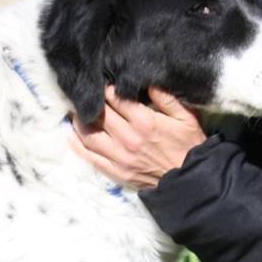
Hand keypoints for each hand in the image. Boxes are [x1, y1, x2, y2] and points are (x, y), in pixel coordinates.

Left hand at [68, 85, 205, 190]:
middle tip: (86, 94)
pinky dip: (78, 145)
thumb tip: (148, 81)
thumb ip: (167, 98)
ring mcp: (119, 156)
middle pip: (100, 115)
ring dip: (80, 121)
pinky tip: (72, 134)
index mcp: (144, 121)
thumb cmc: (189, 146)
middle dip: (91, 102)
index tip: (103, 83)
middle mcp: (128, 138)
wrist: (188, 180)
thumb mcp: (186, 118)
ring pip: (89, 135)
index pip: (116, 99)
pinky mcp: (115, 171)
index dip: (107, 89)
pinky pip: (90, 156)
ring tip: (76, 112)